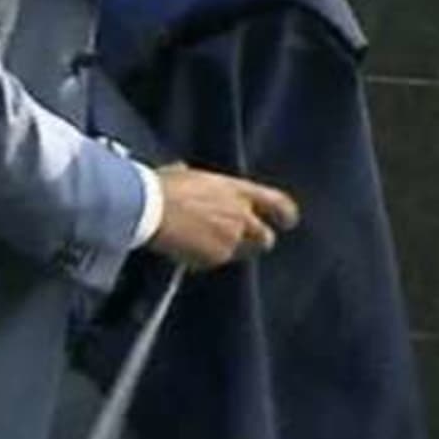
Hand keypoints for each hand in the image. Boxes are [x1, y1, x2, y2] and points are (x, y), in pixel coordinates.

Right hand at [148, 164, 301, 272]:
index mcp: (238, 191)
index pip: (278, 204)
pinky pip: (217, 262)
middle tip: (243, 241)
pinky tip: (188, 250)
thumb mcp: (191, 175)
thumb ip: (204, 185)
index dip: (286, 215)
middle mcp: (242, 216)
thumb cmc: (166, 186)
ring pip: (243, 253)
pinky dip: (207, 260)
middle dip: (257, 241)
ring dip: (233, 252)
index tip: (288, 222)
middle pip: (265, 238)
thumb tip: (189, 178)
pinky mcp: (216, 257)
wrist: (151, 208)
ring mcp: (231, 239)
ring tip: (210, 245)